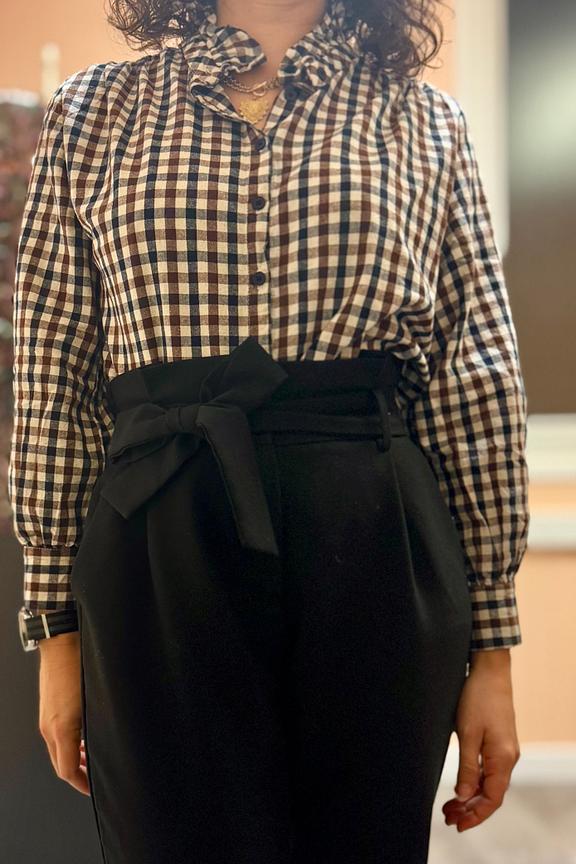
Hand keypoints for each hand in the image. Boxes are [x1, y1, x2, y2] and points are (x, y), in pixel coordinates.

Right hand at [38, 631, 90, 795]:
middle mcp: (49, 728)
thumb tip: (108, 741)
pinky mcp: (49, 708)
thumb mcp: (95, 700)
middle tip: (96, 777)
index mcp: (60, 730)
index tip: (95, 789)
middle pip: (61, 763)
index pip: (67, 771)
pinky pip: (56, 736)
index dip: (82, 783)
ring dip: (74, 758)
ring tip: (92, 759)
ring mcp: (47, 718)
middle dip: (79, 774)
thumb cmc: (80, 666)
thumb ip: (99, 724)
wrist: (62, 642)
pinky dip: (70, 744)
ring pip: (58, 750)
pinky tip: (85, 737)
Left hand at [442, 649, 520, 831]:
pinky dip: (475, 782)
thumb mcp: (468, 734)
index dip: (475, 815)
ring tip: (450, 807)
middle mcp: (508, 758)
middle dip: (470, 810)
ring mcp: (505, 750)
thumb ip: (468, 767)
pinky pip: (489, 771)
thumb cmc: (478, 698)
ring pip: (490, 783)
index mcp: (503, 758)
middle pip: (492, 794)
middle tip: (447, 817)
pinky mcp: (499, 742)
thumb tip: (464, 797)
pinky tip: (462, 786)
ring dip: (471, 797)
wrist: (490, 671)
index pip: (492, 799)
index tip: (457, 824)